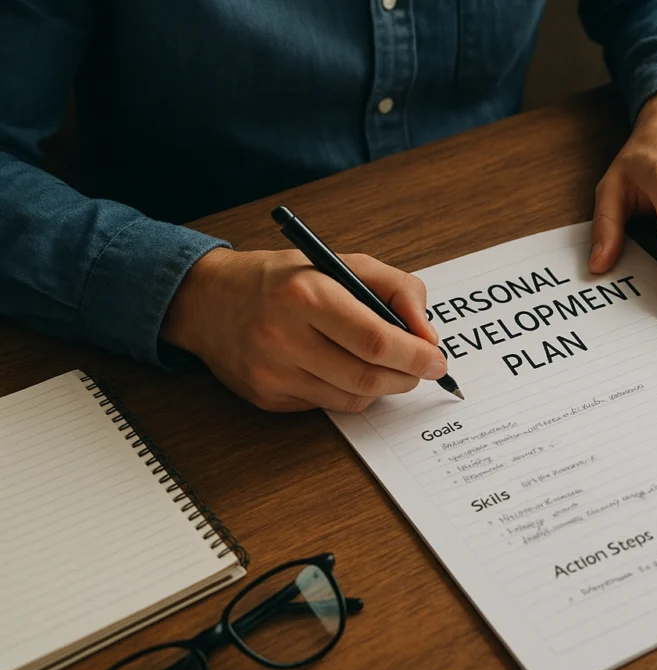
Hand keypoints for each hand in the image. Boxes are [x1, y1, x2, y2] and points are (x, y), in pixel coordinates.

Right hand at [161, 248, 446, 412]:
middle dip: (407, 377)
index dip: (415, 356)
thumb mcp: (341, 263)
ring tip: (384, 366)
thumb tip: (426, 335)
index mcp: (306, 294)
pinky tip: (339, 368)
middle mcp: (283, 336)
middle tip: (420, 369)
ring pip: (352, 399)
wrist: (207, 300)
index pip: (375, 341)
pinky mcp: (266, 397)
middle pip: (367, 378)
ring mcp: (272, 372)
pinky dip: (347, 391)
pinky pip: (326, 406)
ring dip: (381, 387)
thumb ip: (396, 289)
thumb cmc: (282, 279)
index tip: (437, 360)